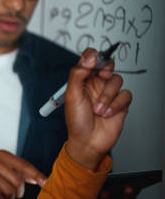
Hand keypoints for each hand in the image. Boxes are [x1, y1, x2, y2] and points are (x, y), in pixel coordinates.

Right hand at [0, 150, 46, 198]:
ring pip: (10, 191)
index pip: (24, 165)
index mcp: (1, 155)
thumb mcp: (0, 164)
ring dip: (10, 197)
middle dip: (19, 191)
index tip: (45, 183)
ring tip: (5, 195)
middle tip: (16, 193)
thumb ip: (18, 169)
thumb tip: (37, 179)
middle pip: (18, 181)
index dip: (37, 175)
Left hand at [64, 48, 131, 169]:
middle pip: (107, 64)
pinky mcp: (120, 103)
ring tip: (98, 109)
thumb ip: (78, 73)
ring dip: (107, 96)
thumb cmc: (76, 120)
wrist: (87, 142)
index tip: (93, 61)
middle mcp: (96, 84)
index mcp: (82, 79)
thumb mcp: (71, 95)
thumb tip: (89, 58)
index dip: (93, 56)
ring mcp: (109, 93)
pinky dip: (116, 104)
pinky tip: (107, 113)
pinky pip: (126, 94)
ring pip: (117, 80)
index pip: (90, 58)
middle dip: (105, 69)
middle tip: (101, 76)